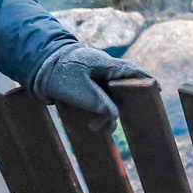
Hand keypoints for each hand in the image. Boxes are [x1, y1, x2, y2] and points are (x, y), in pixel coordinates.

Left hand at [32, 44, 153, 127]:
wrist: (34, 66)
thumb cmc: (59, 74)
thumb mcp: (81, 92)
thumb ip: (100, 105)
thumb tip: (113, 119)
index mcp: (106, 65)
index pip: (134, 72)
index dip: (147, 81)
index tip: (157, 91)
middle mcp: (102, 70)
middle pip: (122, 88)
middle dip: (122, 106)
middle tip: (121, 121)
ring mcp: (91, 77)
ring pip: (108, 96)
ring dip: (105, 113)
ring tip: (99, 128)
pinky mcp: (81, 85)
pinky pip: (95, 99)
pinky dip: (95, 111)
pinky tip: (90, 123)